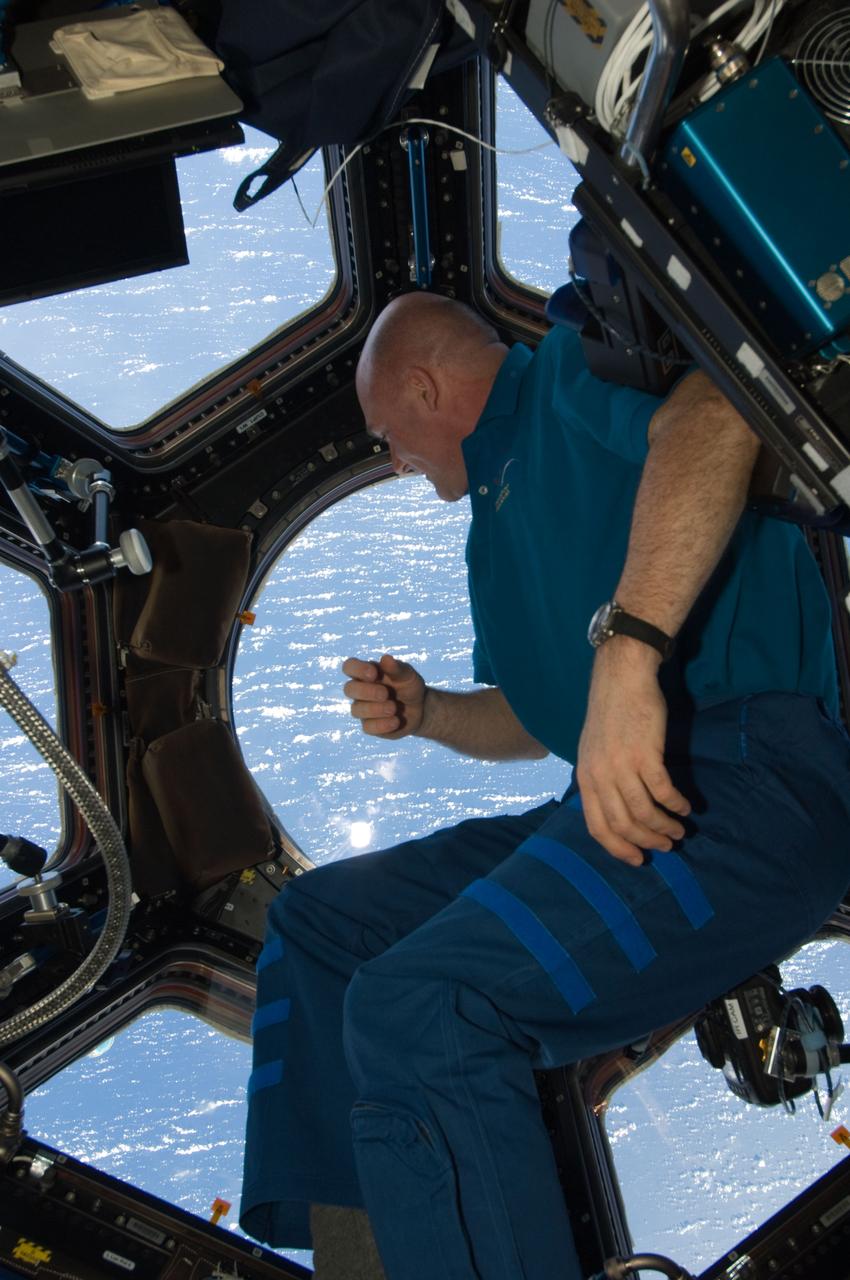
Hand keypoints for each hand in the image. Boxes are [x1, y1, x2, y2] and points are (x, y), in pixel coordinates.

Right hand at [341, 653, 426, 739]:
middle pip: (348, 689)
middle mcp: (360, 691)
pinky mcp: (370, 726)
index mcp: (366, 674)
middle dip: (366, 691)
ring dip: (375, 709)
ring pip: (356, 710)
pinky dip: (382, 725)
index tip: (373, 674)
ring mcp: (363, 709)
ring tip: (394, 708)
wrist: (420, 709)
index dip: (357, 669)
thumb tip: (385, 658)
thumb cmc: (409, 687)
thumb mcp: (407, 675)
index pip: (349, 667)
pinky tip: (395, 721)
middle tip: (385, 693)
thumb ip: (396, 668)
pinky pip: (367, 728)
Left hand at [576, 639, 690, 864]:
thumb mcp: (593, 750)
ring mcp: (622, 765)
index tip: (638, 858)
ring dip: (665, 826)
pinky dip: (676, 803)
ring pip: (644, 812)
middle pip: (623, 824)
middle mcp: (600, 775)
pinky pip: (663, 790)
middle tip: (666, 845)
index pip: (596, 826)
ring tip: (680, 830)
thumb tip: (615, 811)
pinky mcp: (646, 754)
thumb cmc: (611, 713)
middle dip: (647, 841)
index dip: (618, 848)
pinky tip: (686, 806)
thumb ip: (601, 780)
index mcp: (585, 777)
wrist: (622, 678)